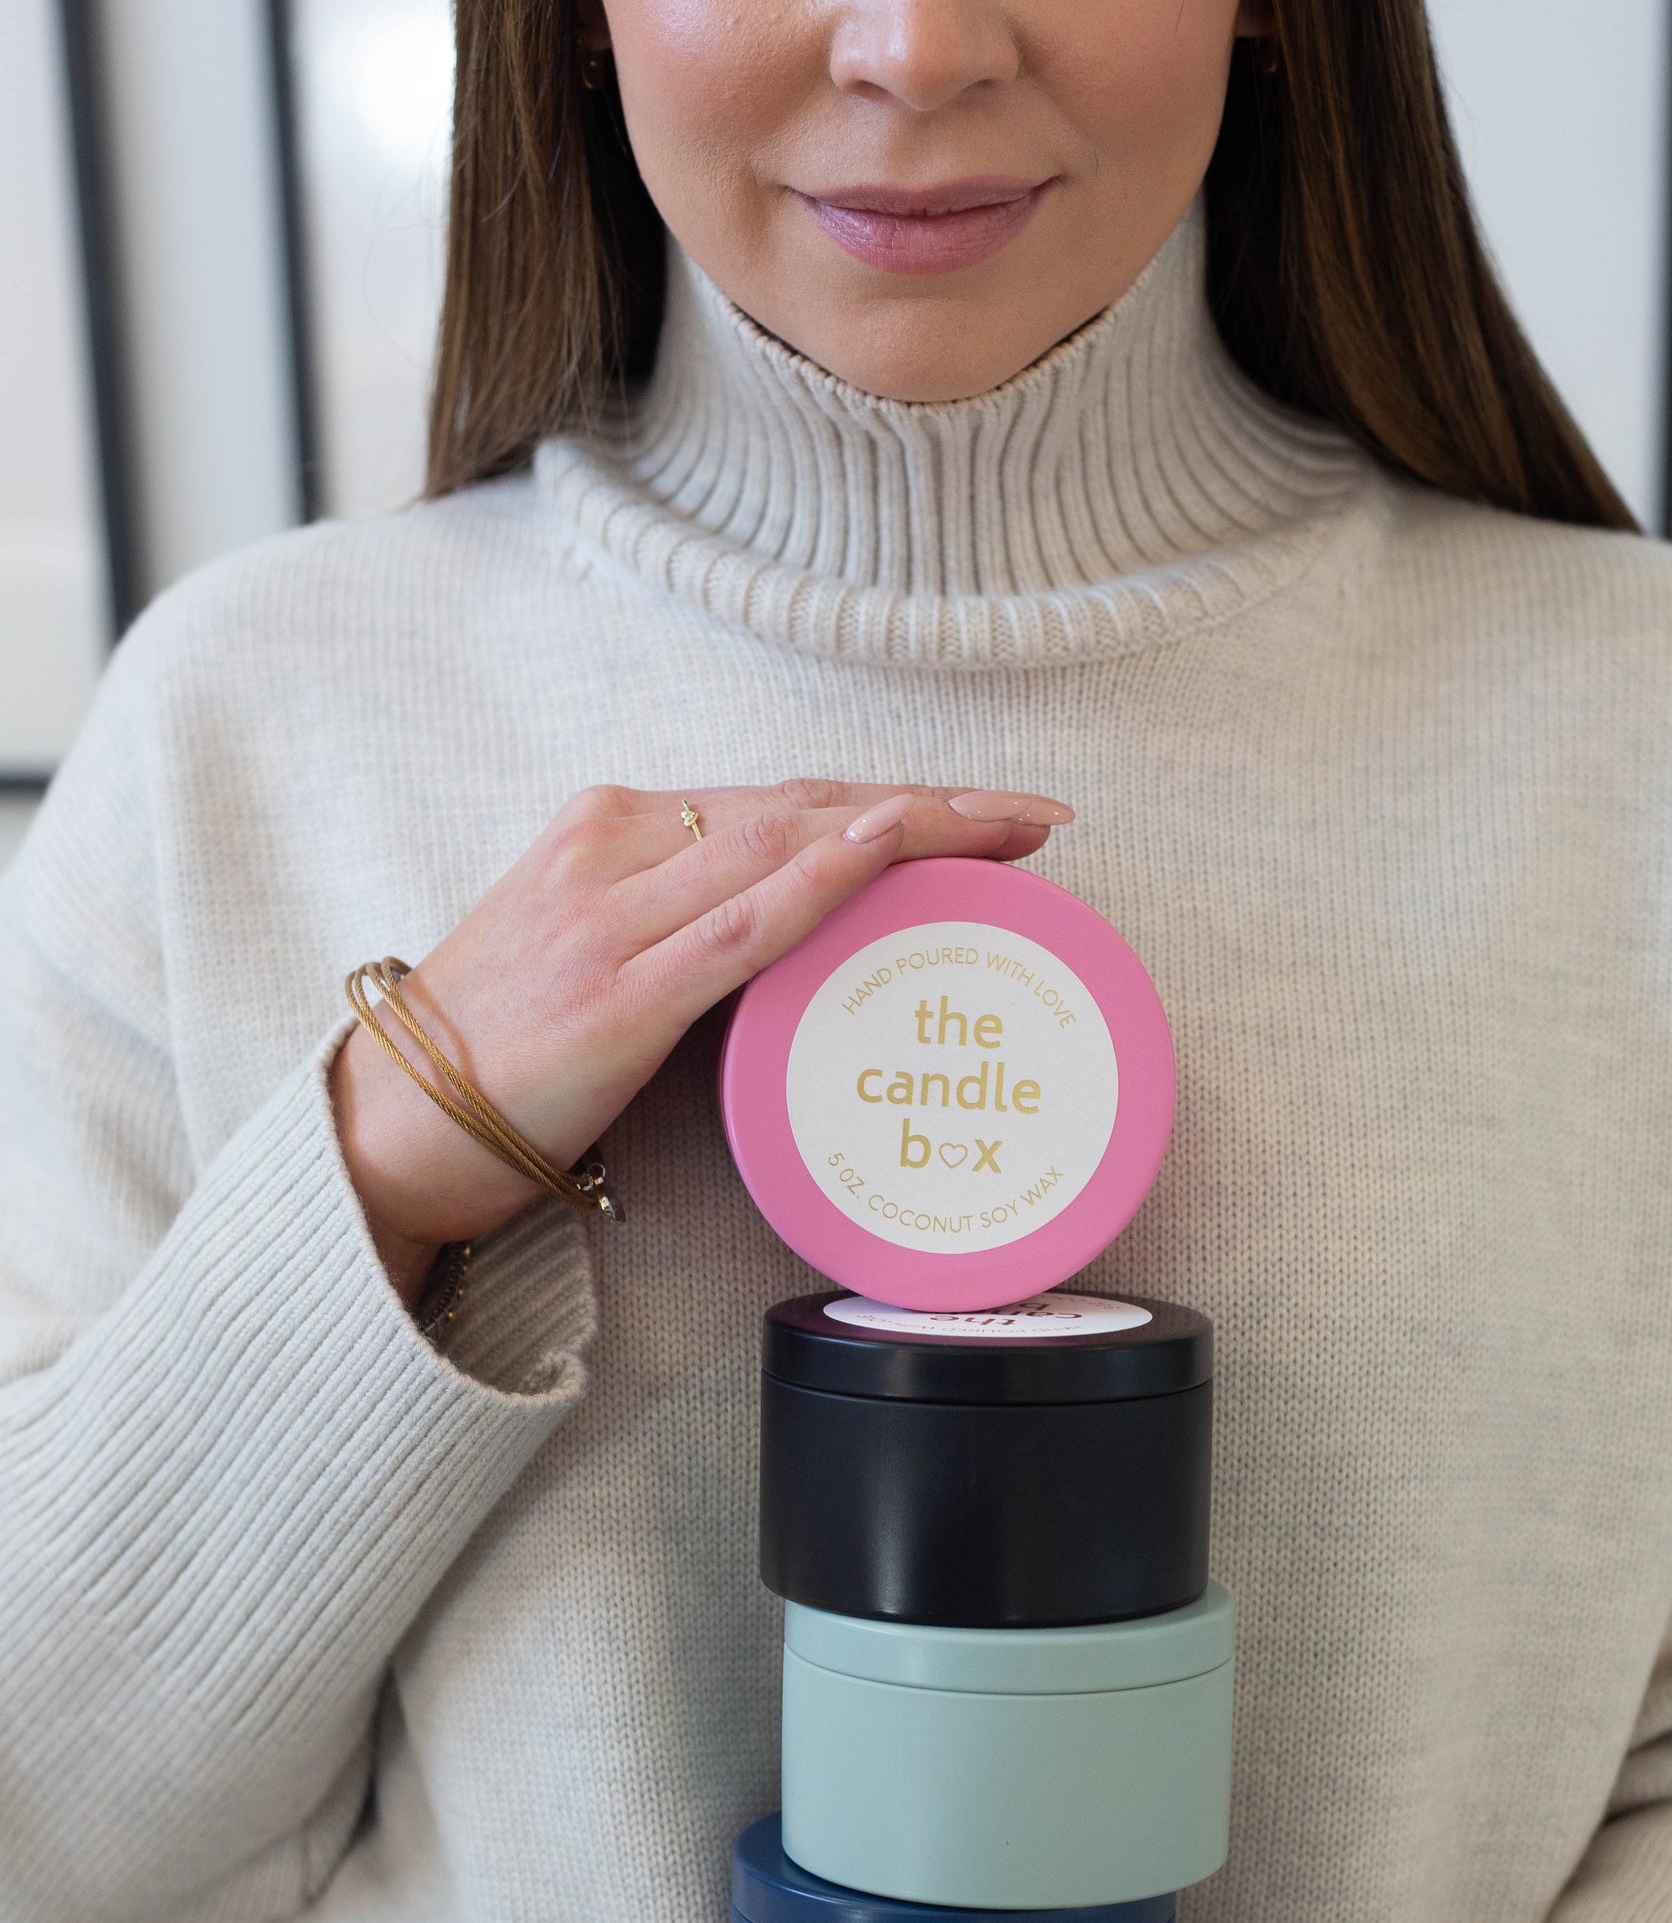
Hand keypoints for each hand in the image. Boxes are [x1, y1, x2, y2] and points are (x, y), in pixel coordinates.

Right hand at [330, 779, 1070, 1298]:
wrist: (384, 1125)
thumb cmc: (490, 1052)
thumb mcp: (583, 951)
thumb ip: (673, 924)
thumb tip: (787, 937)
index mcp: (605, 829)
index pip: (777, 800)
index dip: (888, 797)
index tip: (984, 806)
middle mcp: (612, 849)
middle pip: (802, 807)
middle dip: (931, 806)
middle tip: (1037, 815)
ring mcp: (613, 918)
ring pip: (787, 845)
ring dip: (910, 831)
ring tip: (1010, 837)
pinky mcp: (618, 996)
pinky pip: (740, 923)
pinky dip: (819, 879)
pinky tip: (885, 851)